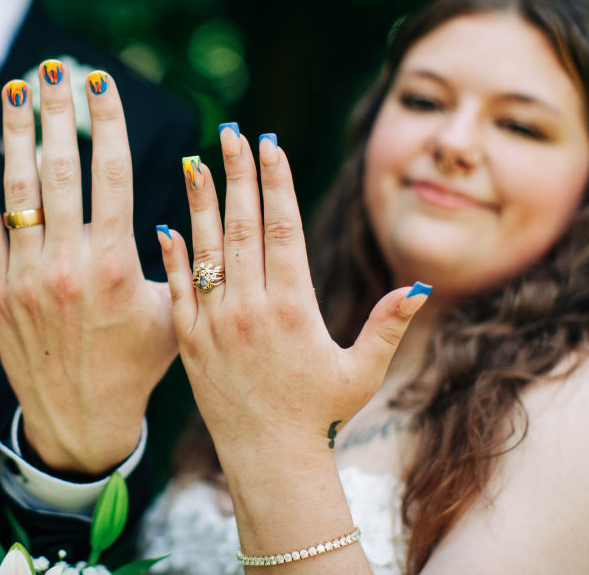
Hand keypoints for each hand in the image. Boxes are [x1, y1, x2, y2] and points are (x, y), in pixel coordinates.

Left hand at [0, 63, 176, 473]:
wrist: (81, 418)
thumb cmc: (137, 364)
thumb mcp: (172, 313)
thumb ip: (178, 262)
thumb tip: (184, 208)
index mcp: (117, 266)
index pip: (111, 174)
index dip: (106, 122)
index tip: (101, 83)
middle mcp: (68, 265)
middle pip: (61, 170)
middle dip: (58, 113)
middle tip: (55, 69)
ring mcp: (26, 277)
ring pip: (19, 191)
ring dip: (15, 134)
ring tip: (17, 89)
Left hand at [158, 126, 429, 476]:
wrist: (267, 458)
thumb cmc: (320, 413)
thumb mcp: (362, 371)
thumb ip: (387, 325)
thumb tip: (421, 286)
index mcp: (294, 308)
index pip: (283, 228)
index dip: (276, 181)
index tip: (269, 143)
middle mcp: (251, 309)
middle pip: (243, 226)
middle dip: (238, 173)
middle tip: (230, 131)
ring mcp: (214, 323)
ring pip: (205, 250)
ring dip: (200, 202)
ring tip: (195, 160)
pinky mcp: (188, 341)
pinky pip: (177, 289)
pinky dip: (172, 256)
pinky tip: (167, 223)